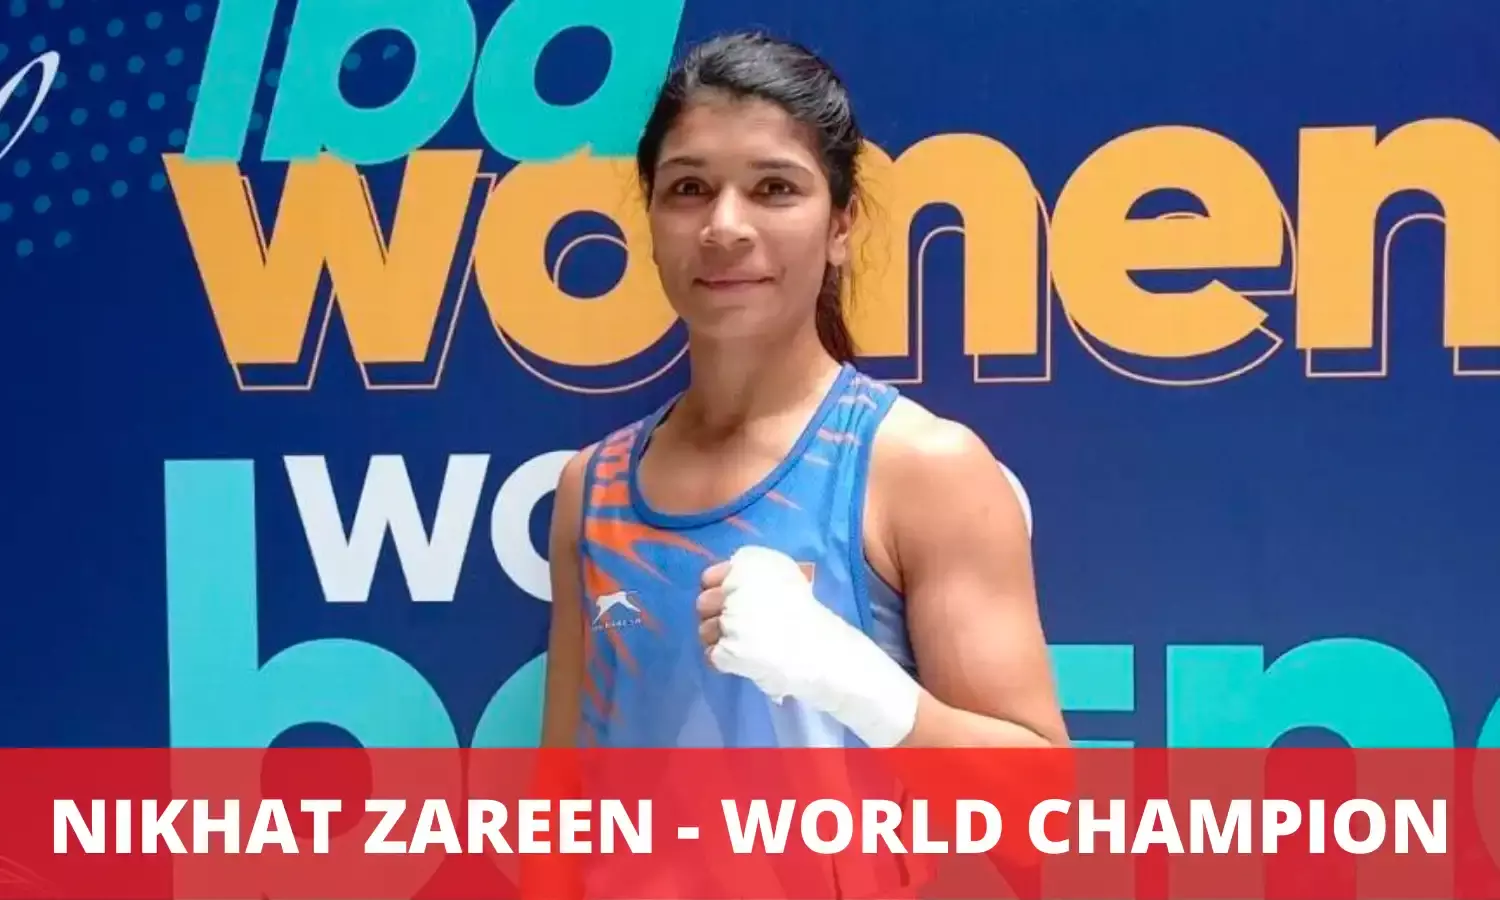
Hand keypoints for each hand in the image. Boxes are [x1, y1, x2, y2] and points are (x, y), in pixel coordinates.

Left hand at [696, 546, 920, 747]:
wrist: (826, 654)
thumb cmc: (807, 617)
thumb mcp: (783, 578)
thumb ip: (752, 574)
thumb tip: (721, 581)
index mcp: (749, 564)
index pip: (709, 577)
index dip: (720, 593)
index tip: (735, 603)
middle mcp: (735, 587)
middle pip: (703, 603)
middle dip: (716, 616)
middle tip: (742, 627)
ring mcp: (729, 620)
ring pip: (703, 630)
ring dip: (718, 640)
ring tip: (746, 646)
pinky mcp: (727, 650)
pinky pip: (712, 656)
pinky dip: (725, 662)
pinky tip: (745, 661)